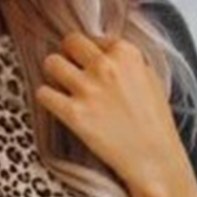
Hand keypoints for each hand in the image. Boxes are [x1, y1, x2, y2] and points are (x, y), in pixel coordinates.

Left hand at [33, 31, 196, 196]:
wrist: (153, 158)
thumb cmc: (153, 122)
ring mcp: (88, 89)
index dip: (89, 54)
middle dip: (68, 57)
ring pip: (51, 63)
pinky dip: (46, 98)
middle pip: (68, 43)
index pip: (92, 38)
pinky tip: (56, 107)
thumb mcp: (148, 78)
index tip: (92, 70)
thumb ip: (125, 61)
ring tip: (62, 89)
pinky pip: (43, 93)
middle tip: (70, 75)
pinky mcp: (73, 114)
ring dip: (53, 75)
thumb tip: (103, 52)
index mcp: (126, 52)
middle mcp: (105, 65)